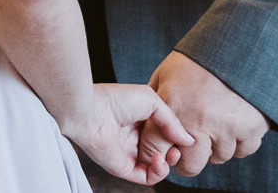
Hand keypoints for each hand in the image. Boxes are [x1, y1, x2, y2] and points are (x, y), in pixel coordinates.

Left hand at [58, 83, 192, 184]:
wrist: (89, 111)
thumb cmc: (115, 100)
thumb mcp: (151, 100)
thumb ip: (172, 121)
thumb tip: (188, 140)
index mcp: (139, 120)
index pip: (164, 134)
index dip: (176, 137)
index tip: (184, 135)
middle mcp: (134, 138)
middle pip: (163, 151)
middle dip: (175, 152)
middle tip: (178, 146)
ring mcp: (129, 153)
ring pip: (157, 167)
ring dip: (169, 163)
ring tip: (170, 153)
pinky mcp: (123, 167)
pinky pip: (147, 177)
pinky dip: (159, 172)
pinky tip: (159, 159)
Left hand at [144, 51, 267, 177]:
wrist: (239, 48)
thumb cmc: (198, 61)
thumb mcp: (166, 74)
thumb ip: (157, 101)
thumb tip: (146, 124)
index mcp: (174, 106)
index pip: (157, 147)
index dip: (156, 152)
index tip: (161, 151)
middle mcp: (199, 121)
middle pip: (189, 165)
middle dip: (186, 159)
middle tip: (188, 146)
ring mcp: (226, 128)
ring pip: (217, 159)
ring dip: (214, 148)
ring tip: (213, 124)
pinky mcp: (251, 130)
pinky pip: (242, 152)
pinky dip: (237, 143)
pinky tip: (232, 124)